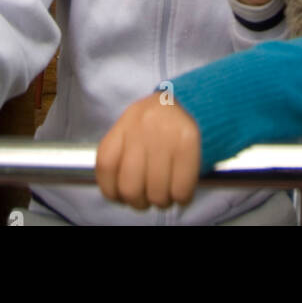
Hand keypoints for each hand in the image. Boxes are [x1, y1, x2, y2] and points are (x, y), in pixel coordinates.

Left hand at [96, 94, 200, 210]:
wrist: (196, 99)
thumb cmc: (160, 123)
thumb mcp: (135, 126)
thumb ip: (124, 153)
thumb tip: (119, 192)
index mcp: (126, 121)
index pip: (106, 164)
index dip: (110, 189)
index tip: (120, 196)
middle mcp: (144, 125)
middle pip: (129, 186)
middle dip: (138, 202)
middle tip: (146, 199)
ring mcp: (166, 133)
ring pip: (155, 192)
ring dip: (161, 202)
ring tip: (165, 195)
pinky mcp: (189, 142)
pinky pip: (181, 189)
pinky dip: (181, 198)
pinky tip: (181, 192)